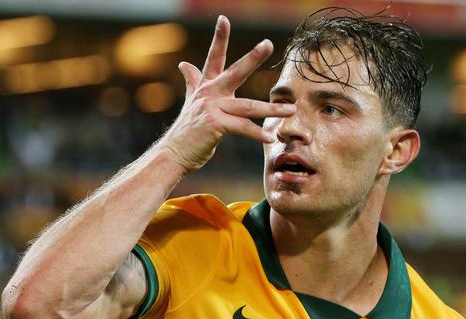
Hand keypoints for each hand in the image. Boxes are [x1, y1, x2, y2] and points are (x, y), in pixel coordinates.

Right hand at [161, 15, 295, 174]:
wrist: (174, 152)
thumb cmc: (187, 130)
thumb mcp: (191, 102)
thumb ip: (192, 82)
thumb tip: (184, 64)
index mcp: (206, 86)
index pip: (214, 57)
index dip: (219, 38)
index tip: (224, 19)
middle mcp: (209, 94)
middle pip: (235, 72)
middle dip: (252, 57)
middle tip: (268, 43)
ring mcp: (212, 109)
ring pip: (248, 106)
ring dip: (271, 109)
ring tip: (291, 110)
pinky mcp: (215, 125)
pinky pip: (242, 128)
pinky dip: (257, 134)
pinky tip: (270, 138)